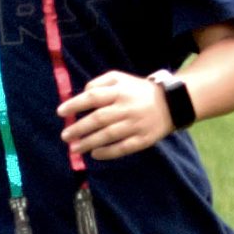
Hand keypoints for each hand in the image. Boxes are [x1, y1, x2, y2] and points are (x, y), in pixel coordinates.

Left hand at [57, 72, 172, 160]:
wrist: (172, 103)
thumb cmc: (138, 91)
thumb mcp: (121, 79)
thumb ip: (100, 83)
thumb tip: (82, 94)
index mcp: (120, 91)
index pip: (94, 97)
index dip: (76, 104)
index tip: (61, 112)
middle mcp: (127, 108)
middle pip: (99, 119)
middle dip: (79, 128)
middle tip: (65, 135)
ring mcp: (136, 124)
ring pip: (109, 135)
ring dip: (89, 142)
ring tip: (74, 148)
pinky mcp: (143, 139)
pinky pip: (123, 147)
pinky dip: (108, 152)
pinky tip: (95, 154)